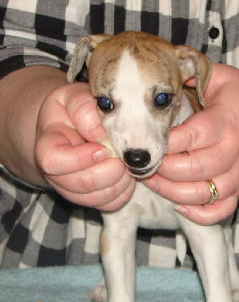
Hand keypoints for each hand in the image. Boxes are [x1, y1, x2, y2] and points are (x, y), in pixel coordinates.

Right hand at [35, 82, 134, 210]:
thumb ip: (84, 109)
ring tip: (126, 161)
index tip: (101, 148)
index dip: (80, 159)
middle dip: (110, 170)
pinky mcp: (93, 198)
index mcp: (48, 146)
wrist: (72, 129)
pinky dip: (126, 189)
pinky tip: (127, 172)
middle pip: (82, 184)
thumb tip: (99, 133)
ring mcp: (73, 190)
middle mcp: (56, 175)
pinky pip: (111, 203)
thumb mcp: (73, 98)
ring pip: (99, 197)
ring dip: (121, 180)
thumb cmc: (74, 112)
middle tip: (122, 155)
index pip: (54, 162)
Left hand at [145, 63, 238, 223]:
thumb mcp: (225, 78)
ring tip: (153, 182)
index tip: (147, 139)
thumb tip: (164, 72)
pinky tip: (179, 206)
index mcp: (226, 121)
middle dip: (163, 170)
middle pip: (193, 169)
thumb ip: (195, 73)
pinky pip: (221, 211)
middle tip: (143, 164)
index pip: (191, 137)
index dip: (165, 142)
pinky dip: (199, 214)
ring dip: (172, 193)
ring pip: (203, 194)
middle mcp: (233, 150)